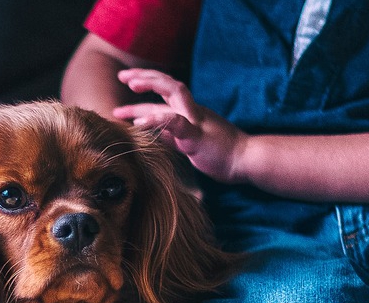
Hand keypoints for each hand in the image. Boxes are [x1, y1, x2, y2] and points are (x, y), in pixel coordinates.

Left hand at [112, 69, 250, 182]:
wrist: (246, 160)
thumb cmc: (220, 152)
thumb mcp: (190, 140)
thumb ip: (170, 133)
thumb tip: (150, 130)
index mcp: (190, 111)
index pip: (165, 93)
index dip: (146, 85)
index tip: (127, 82)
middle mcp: (192, 110)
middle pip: (167, 84)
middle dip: (145, 76)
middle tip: (122, 76)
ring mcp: (196, 120)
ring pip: (174, 93)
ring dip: (152, 84)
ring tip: (130, 85)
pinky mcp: (197, 135)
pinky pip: (176, 123)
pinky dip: (156, 120)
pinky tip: (138, 122)